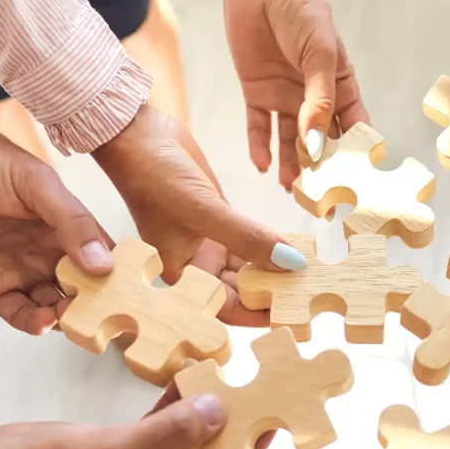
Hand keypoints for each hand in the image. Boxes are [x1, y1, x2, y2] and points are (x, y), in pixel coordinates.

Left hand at [0, 86, 112, 334]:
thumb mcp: (37, 184)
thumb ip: (72, 221)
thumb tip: (104, 263)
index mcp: (68, 225)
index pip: (105, 257)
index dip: (120, 275)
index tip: (134, 291)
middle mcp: (49, 252)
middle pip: (84, 289)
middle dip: (96, 304)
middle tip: (106, 315)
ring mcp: (21, 271)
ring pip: (55, 305)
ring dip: (67, 316)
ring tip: (71, 317)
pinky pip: (19, 313)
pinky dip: (33, 322)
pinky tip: (43, 321)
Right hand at [0, 391, 236, 448]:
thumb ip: (173, 433)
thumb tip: (221, 411)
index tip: (271, 417)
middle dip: (229, 428)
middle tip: (259, 389)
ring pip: (183, 442)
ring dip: (201, 412)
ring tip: (231, 376)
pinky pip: (158, 429)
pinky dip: (172, 406)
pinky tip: (190, 376)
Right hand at [92, 103, 307, 321]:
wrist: (139, 134)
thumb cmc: (154, 177)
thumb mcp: (204, 211)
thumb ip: (248, 239)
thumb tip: (291, 264)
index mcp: (182, 274)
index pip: (223, 307)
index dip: (256, 314)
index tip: (291, 314)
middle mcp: (197, 263)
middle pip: (241, 289)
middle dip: (272, 293)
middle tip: (310, 295)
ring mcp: (211, 240)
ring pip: (250, 265)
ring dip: (277, 269)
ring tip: (310, 276)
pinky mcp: (222, 218)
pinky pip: (253, 239)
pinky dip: (273, 244)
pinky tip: (298, 249)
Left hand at [219, 0, 369, 187]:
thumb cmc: (303, 10)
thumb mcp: (319, 54)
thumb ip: (318, 101)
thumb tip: (317, 145)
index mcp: (341, 88)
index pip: (354, 130)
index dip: (357, 158)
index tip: (357, 186)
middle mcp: (315, 99)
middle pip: (321, 144)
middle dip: (322, 172)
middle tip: (323, 201)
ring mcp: (286, 98)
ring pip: (290, 142)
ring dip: (290, 166)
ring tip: (291, 191)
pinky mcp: (257, 93)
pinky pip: (259, 127)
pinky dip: (259, 147)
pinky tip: (261, 166)